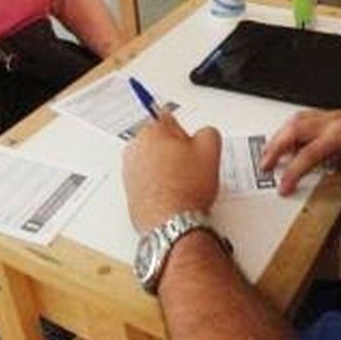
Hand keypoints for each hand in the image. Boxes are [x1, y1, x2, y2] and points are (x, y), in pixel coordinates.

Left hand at [123, 110, 221, 233]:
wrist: (172, 222)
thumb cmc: (187, 189)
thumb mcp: (211, 150)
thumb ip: (208, 131)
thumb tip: (204, 134)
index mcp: (152, 132)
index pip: (166, 117)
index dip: (183, 131)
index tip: (187, 139)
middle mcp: (135, 149)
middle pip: (158, 140)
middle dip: (173, 150)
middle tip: (190, 165)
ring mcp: (129, 171)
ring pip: (151, 161)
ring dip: (164, 167)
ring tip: (182, 183)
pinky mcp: (129, 191)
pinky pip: (146, 180)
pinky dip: (157, 184)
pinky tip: (173, 194)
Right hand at [261, 105, 340, 231]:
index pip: (308, 154)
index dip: (293, 172)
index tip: (283, 188)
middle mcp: (333, 122)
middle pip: (294, 130)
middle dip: (275, 148)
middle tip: (264, 167)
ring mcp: (331, 115)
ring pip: (296, 120)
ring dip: (280, 136)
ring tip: (269, 153)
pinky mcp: (332, 114)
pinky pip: (304, 117)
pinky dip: (291, 129)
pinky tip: (287, 139)